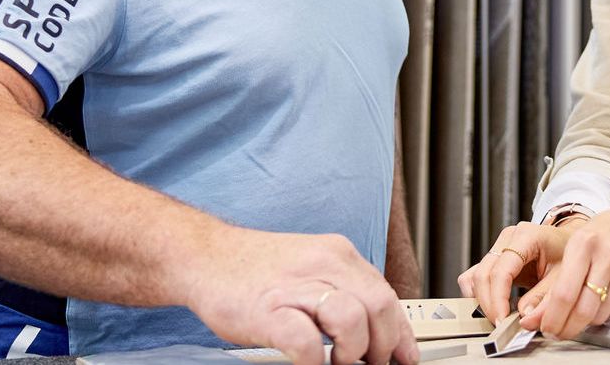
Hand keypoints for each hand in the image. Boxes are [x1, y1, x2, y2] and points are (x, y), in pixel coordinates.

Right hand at [179, 226, 418, 364]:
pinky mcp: (267, 311)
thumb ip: (342, 290)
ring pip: (351, 319)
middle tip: (371, 363)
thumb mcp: (309, 267)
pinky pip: (305, 341)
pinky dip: (314, 361)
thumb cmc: (255, 270)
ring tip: (339, 362)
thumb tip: (375, 327)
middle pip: (379, 306)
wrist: (203, 256)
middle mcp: (322, 264)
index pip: (386, 295)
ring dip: (353, 351)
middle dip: (383, 345)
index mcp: (337, 255)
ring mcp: (295, 287)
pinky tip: (310, 364)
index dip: (400, 333)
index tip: (405, 356)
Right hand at [458, 221, 576, 322]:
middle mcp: (508, 239)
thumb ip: (544, 297)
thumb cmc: (568, 252)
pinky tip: (493, 306)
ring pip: (475, 277)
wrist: (570, 243)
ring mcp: (499, 248)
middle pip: (483, 275)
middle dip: (489, 304)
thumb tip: (525, 316)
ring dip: (482, 300)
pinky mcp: (494, 260)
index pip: (501, 271)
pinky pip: (475, 278)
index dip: (498, 299)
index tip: (502, 319)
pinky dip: (479, 295)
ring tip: (499, 316)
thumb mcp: (564, 276)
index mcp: (526, 237)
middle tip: (501, 324)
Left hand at [521, 194, 609, 340]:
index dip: (552, 318)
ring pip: (599, 316)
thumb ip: (556, 279)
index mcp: (585, 242)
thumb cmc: (605, 233)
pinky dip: (601, 315)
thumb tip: (535, 314)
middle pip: (583, 310)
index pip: (564, 293)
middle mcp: (608, 255)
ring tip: (576, 314)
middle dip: (566, 328)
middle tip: (557, 332)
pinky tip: (597, 304)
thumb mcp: (576, 244)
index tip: (545, 327)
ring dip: (584, 323)